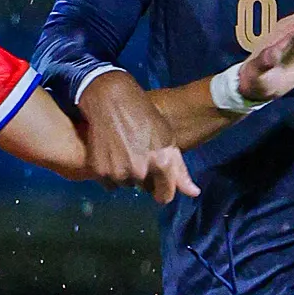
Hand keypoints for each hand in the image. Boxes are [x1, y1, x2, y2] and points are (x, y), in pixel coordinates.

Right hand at [68, 71, 201, 204]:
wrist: (110, 99)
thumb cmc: (143, 114)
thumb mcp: (167, 138)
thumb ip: (179, 169)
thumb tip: (193, 193)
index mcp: (161, 162)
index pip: (165, 195)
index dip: (164, 191)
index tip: (160, 185)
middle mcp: (140, 170)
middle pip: (145, 188)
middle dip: (144, 176)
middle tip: (139, 155)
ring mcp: (118, 172)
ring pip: (126, 185)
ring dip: (127, 175)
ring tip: (124, 152)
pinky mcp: (100, 170)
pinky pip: (109, 184)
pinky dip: (111, 173)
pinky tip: (112, 155)